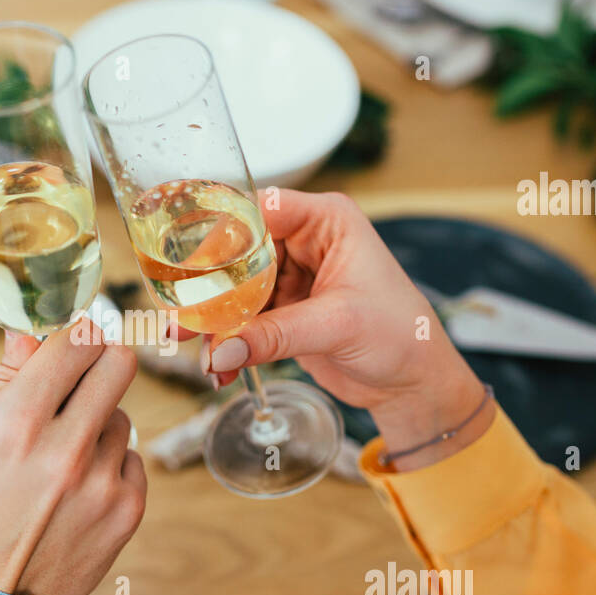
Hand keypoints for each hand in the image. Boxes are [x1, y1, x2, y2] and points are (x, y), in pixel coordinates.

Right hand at [0, 321, 146, 594]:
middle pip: (119, 364)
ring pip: (121, 416)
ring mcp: (102, 483)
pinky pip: (132, 459)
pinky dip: (109, 465)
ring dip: (97, 424)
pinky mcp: (128, 510)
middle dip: (101, 360)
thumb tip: (29, 331)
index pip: (75, 342)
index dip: (75, 332)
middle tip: (86, 373)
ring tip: (62, 457)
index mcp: (16, 424)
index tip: (72, 338)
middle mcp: (66, 450)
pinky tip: (77, 489)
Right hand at [189, 189, 492, 469]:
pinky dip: (227, 343)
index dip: (222, 234)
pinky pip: (241, 320)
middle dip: (208, 289)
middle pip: (237, 252)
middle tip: (181, 318)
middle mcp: (304, 241)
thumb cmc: (402, 336)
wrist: (414, 384)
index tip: (192, 266)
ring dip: (212, 322)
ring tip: (193, 351)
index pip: (259, 210)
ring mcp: (291, 277)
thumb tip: (222, 350)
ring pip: (233, 289)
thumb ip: (275, 335)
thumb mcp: (337, 326)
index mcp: (325, 220)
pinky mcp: (282, 311)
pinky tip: (219, 369)